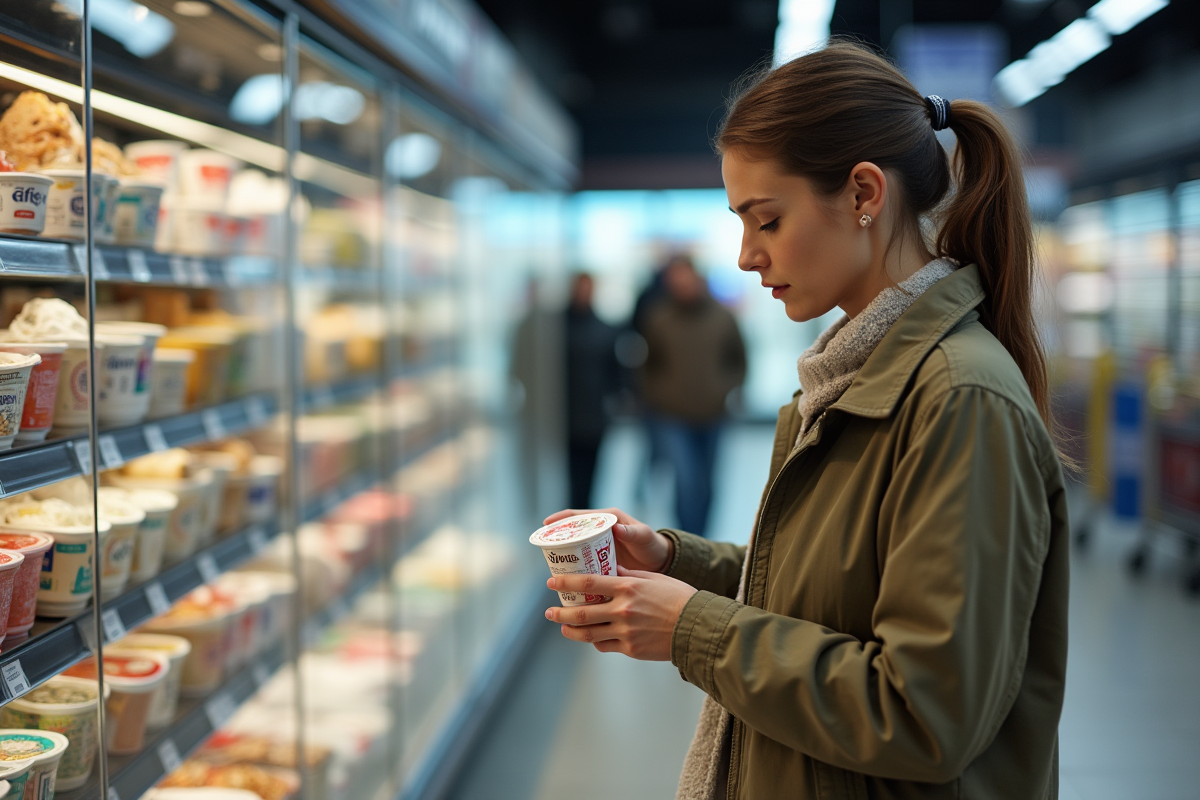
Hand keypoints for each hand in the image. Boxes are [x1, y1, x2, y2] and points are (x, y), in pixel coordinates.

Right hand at [543, 507, 672, 572]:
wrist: (661, 563)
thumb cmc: (653, 545)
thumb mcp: (644, 537)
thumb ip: (633, 533)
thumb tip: (618, 528)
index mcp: (608, 519)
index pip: (579, 516)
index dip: (561, 519)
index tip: (546, 524)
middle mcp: (600, 531)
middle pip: (572, 532)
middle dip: (557, 538)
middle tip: (544, 548)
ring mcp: (598, 547)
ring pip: (575, 548)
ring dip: (563, 555)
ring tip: (550, 565)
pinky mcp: (599, 561)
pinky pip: (582, 563)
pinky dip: (573, 569)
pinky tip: (565, 581)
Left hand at [544, 565, 697, 660]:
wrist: (697, 626)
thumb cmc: (678, 598)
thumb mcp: (653, 579)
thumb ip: (628, 576)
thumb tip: (608, 572)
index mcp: (627, 588)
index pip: (588, 584)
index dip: (566, 583)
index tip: (551, 583)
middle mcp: (622, 610)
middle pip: (583, 613)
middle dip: (561, 612)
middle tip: (549, 611)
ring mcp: (625, 631)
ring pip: (589, 633)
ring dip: (571, 630)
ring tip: (562, 627)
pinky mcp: (631, 648)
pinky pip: (605, 646)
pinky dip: (595, 641)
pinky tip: (589, 637)